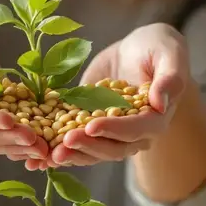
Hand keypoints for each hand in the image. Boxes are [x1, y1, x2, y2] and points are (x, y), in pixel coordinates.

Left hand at [31, 24, 188, 168]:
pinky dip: (55, 150)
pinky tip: (34, 158)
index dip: (114, 130)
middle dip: (87, 146)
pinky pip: (74, 143)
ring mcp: (110, 133)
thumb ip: (171, 78)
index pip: (136, 130)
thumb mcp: (169, 53)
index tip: (92, 126)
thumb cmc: (158, 47)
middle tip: (64, 142)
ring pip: (92, 151)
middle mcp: (134, 134)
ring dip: (70, 155)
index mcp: (156, 119)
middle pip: (112, 148)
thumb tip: (161, 102)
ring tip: (47, 154)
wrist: (136, 49)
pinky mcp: (90, 127)